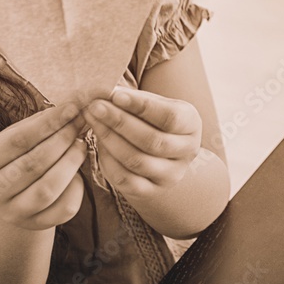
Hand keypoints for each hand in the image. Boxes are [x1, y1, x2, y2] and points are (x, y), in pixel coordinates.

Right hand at [0, 102, 87, 230]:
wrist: (12, 197)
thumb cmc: (17, 157)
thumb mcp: (18, 137)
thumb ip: (39, 122)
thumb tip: (72, 106)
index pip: (18, 140)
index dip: (48, 123)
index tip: (73, 108)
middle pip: (34, 163)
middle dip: (63, 139)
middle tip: (80, 124)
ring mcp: (13, 213)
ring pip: (48, 188)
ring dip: (71, 162)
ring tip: (81, 144)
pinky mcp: (36, 225)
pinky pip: (64, 207)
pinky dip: (77, 186)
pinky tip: (77, 171)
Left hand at [83, 86, 201, 198]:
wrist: (160, 155)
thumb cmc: (153, 120)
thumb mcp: (154, 105)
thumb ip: (135, 99)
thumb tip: (106, 92)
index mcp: (191, 124)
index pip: (170, 117)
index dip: (141, 106)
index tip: (115, 95)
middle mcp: (187, 152)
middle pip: (152, 140)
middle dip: (119, 122)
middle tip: (95, 106)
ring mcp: (170, 175)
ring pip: (136, 160)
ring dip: (109, 138)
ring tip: (92, 120)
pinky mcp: (151, 191)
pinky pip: (124, 179)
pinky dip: (107, 159)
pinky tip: (97, 142)